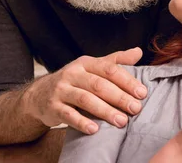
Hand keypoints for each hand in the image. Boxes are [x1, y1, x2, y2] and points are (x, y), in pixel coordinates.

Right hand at [24, 47, 146, 133]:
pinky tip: (95, 129)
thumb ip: (115, 61)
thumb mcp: (92, 67)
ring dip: (105, 111)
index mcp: (86, 63)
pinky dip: (82, 122)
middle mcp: (73, 74)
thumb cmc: (74, 81)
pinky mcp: (53, 107)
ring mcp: (61, 90)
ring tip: (121, 121)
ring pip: (85, 99)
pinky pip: (68, 115)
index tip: (142, 93)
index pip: (109, 69)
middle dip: (119, 97)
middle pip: (99, 85)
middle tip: (135, 108)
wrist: (39, 94)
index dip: (127, 80)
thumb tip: (138, 52)